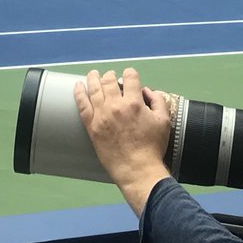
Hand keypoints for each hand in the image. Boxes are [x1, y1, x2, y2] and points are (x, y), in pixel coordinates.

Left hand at [73, 69, 171, 213]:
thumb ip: (158, 101)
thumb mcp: (164, 121)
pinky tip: (78, 86)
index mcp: (134, 103)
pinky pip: (82, 105)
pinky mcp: (92, 126)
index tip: (129, 76)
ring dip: (93, 78)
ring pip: (94, 89)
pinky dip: (79, 93)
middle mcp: (116, 106)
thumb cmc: (152, 147)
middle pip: (109, 81)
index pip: (130, 77)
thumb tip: (147, 91)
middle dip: (111, 75)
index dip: (130, 74)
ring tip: (93, 74)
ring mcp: (102, 115)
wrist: (137, 169)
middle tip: (111, 76)